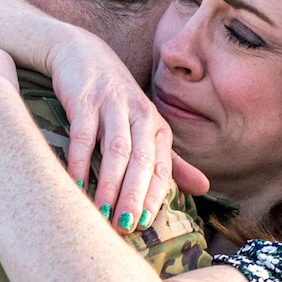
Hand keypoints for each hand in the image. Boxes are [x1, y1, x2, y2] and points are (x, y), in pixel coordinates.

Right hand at [47, 34, 208, 230]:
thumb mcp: (146, 127)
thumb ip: (171, 160)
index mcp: (157, 126)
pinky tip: (76, 184)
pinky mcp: (84, 100)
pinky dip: (80, 161)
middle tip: (126, 227)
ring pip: (116, 150)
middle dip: (134, 194)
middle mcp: (139, 115)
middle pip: (141, 160)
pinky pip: (83, 135)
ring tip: (102, 214)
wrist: (81, 54)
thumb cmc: (115, 99)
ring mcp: (112, 106)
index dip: (154, 195)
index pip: (161, 166)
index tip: (144, 224)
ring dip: (110, 184)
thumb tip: (205, 188)